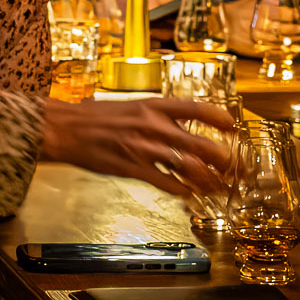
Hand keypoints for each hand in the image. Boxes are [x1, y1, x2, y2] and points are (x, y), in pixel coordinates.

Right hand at [40, 97, 235, 202]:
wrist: (63, 128)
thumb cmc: (94, 117)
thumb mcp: (129, 106)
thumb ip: (155, 115)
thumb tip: (178, 124)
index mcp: (152, 106)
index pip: (195, 108)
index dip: (219, 118)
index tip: (233, 127)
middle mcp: (151, 125)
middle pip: (199, 143)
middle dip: (224, 159)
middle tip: (236, 168)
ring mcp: (143, 148)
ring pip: (187, 167)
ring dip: (207, 180)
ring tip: (218, 187)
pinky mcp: (131, 168)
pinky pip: (165, 182)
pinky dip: (181, 190)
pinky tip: (188, 194)